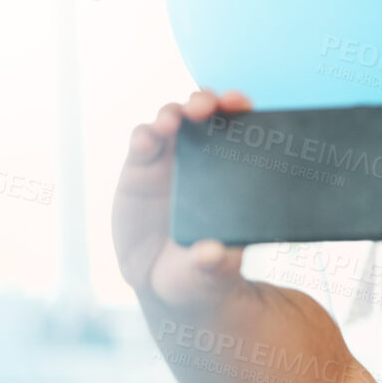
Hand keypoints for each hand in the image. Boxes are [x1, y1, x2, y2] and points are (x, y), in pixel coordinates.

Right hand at [112, 88, 252, 308]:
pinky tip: (147, 140)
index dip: (241, 112)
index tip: (242, 104)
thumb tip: (214, 255)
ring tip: (173, 122)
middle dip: (205, 101)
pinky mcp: (139, 169)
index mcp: (232, 176)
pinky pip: (141, 143)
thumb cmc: (201, 271)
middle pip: (204, 115)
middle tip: (205, 106)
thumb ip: (216, 266)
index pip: (240, 132)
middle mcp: (203, 160)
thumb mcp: (213, 274)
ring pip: (171, 122)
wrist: (161, 280)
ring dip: (173, 114)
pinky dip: (144, 136)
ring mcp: (169, 162)